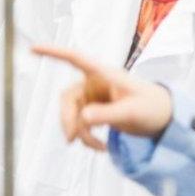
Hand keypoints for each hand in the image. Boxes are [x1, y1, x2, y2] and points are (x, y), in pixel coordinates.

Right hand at [32, 45, 172, 149]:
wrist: (162, 117)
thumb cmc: (152, 107)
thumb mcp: (132, 112)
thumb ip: (108, 114)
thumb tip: (83, 117)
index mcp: (104, 74)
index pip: (75, 59)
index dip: (54, 53)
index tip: (32, 48)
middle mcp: (95, 83)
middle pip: (68, 98)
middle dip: (68, 119)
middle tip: (71, 140)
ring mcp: (94, 97)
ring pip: (72, 114)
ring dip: (80, 133)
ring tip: (98, 147)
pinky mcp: (95, 110)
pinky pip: (81, 123)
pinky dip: (87, 137)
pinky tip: (100, 147)